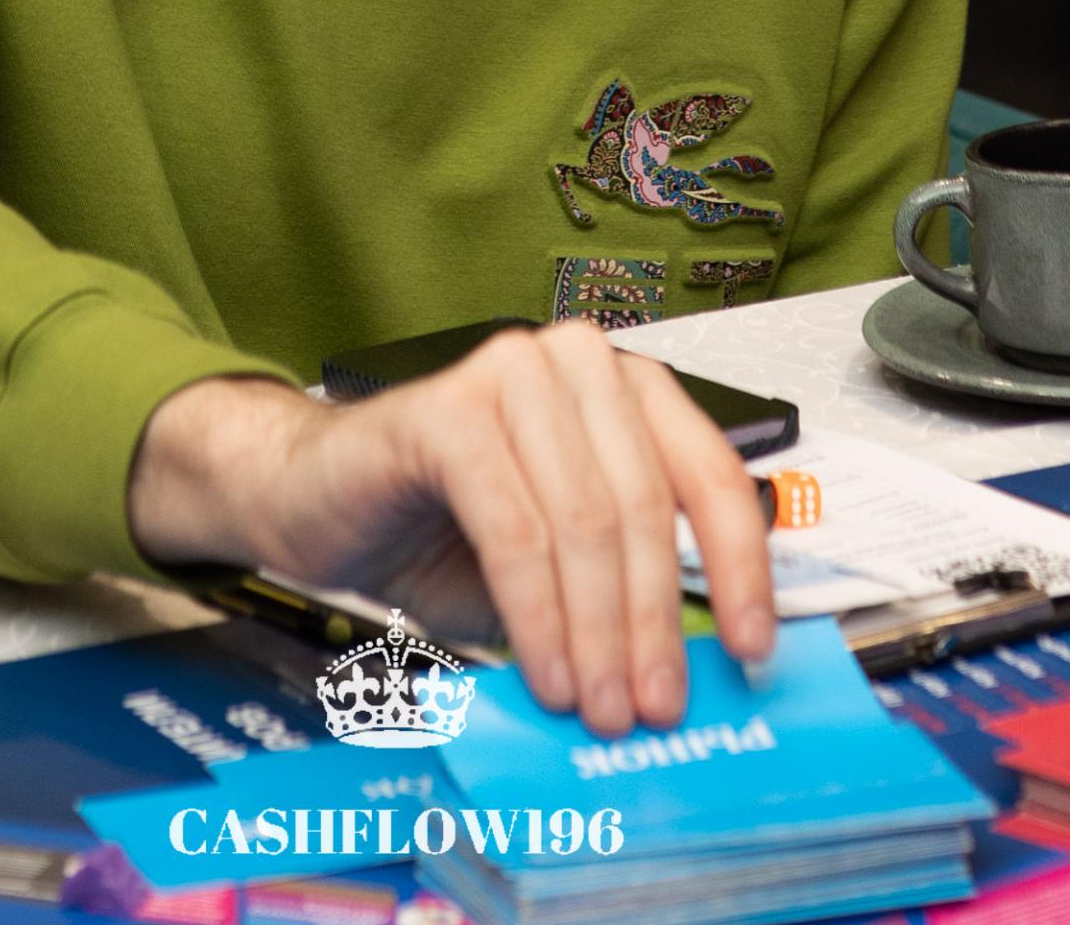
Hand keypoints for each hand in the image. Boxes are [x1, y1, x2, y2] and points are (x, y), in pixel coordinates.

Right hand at [125, 321, 773, 736]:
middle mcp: (573, 361)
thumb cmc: (440, 526)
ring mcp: (509, 371)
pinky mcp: (447, 408)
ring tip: (597, 707)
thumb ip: (621, 591)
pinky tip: (546, 671)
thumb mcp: (556, 565)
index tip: (753, 652)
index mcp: (620, 387)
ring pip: (585, 520)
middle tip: (652, 709)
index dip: (740, 568)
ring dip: (598, 632)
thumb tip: (700, 670)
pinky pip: (514, 527)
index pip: (708, 473)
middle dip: (654, 623)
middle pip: (646, 505)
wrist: (317, 498)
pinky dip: (536, 614)